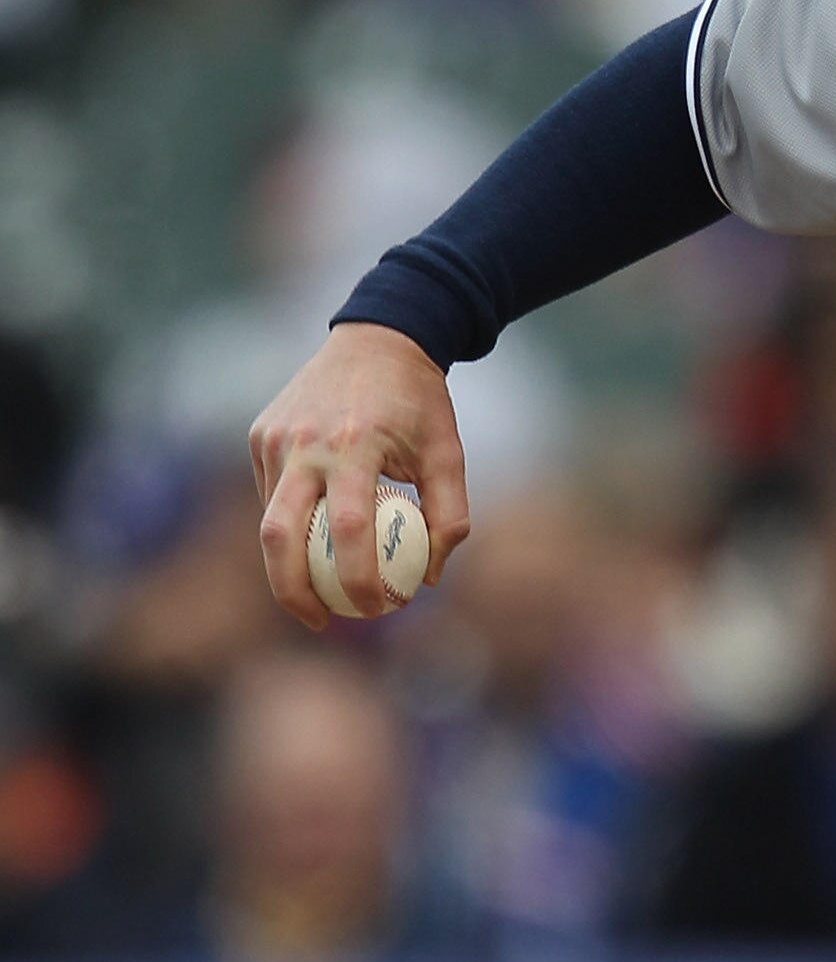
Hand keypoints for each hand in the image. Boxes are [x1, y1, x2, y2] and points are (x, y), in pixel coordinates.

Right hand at [248, 322, 469, 625]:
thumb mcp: (449, 453)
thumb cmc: (421, 403)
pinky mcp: (259, 434)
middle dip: (293, 592)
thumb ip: (448, 516)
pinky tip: (314, 541)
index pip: (346, 529)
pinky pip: (269, 495)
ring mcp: (275, 437)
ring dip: (288, 563)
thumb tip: (426, 578)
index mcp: (356, 443)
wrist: (379, 338)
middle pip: (280, 536)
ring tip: (317, 595)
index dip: (356, 579)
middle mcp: (306, 442)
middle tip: (322, 622)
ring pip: (268, 519)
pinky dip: (289, 525)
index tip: (375, 610)